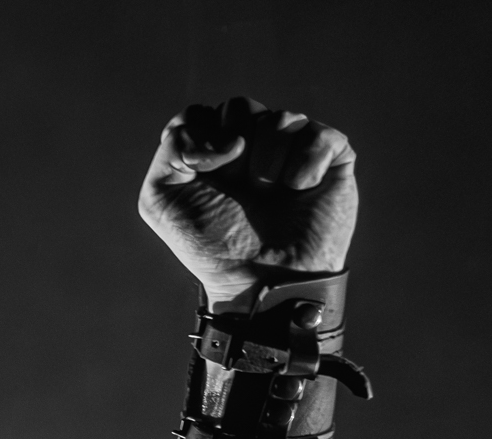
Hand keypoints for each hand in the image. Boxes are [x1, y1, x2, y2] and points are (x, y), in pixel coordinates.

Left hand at [139, 97, 357, 307]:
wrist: (262, 278)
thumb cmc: (212, 244)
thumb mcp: (160, 198)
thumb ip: (171, 147)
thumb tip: (231, 135)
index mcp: (210, 153)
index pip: (199, 114)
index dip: (198, 139)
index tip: (199, 173)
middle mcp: (252, 146)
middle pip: (238, 107)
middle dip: (232, 151)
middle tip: (239, 189)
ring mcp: (292, 148)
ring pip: (278, 118)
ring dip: (265, 164)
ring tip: (268, 195)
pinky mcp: (331, 155)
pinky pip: (317, 133)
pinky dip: (303, 166)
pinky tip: (298, 191)